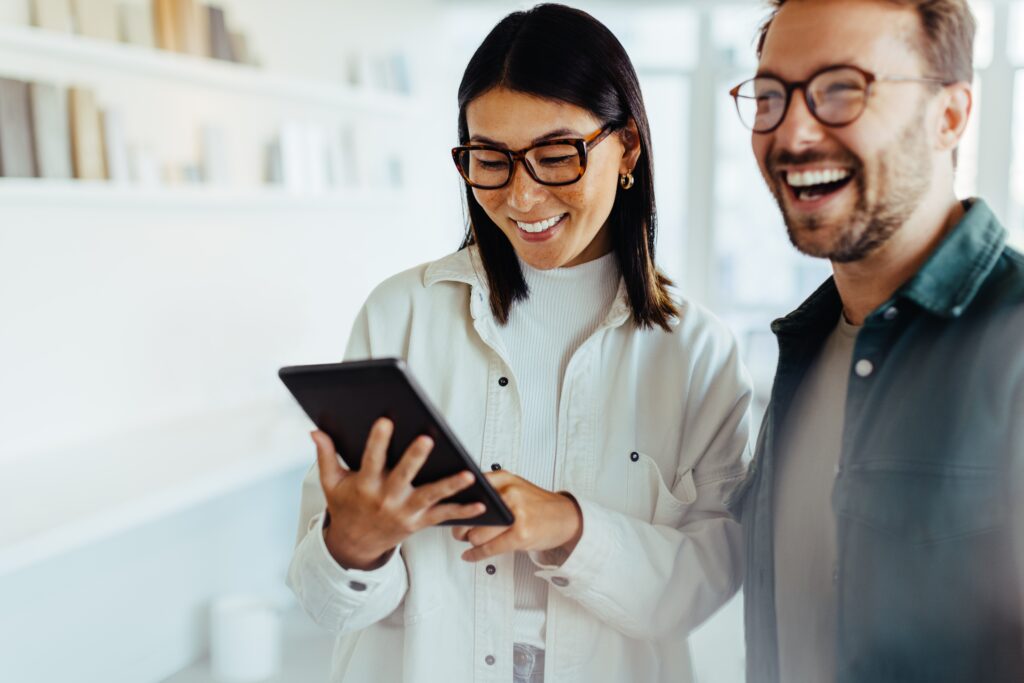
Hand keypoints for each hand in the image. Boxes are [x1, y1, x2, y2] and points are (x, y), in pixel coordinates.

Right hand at [313, 418, 483, 569]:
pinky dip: (463, 511)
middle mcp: (386, 499)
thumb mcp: (331, 483)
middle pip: (403, 476)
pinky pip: (443, 516)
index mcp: (365, 485)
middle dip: (415, 458)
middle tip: (427, 439)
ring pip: (430, 497)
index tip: (385, 421)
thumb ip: (326, 455)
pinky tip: (481, 503)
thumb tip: (315, 430)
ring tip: (469, 475)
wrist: (355, 545)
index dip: (377, 441)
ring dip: (450, 486)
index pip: (371, 460)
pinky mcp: (418, 523)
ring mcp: (404, 512)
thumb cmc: (346, 508)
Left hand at [451, 470, 582, 562]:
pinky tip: (469, 556)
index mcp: (504, 478)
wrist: (565, 517)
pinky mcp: (520, 535)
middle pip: (470, 514)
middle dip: (460, 527)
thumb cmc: (537, 505)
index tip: (446, 508)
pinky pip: (489, 549)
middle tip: (458, 531)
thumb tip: (457, 502)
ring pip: (477, 534)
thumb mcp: (514, 486)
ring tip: (469, 541)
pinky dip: (475, 555)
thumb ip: (490, 490)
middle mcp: (509, 493)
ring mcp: (516, 514)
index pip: (469, 486)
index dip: (455, 501)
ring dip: (469, 541)